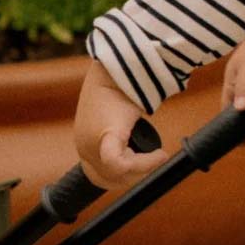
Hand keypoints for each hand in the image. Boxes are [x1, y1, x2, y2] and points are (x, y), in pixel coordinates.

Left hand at [74, 60, 168, 190]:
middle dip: (135, 175)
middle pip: (110, 179)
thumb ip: (122, 131)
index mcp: (85, 142)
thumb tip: (140, 139)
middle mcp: (84, 146)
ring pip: (119, 173)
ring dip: (143, 167)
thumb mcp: (117, 115)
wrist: (118, 65)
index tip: (142, 169)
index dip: (122, 178)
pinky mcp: (105, 136)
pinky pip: (120, 163)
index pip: (100, 175)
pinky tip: (160, 154)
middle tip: (155, 161)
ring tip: (159, 155)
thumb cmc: (121, 85)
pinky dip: (145, 162)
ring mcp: (91, 144)